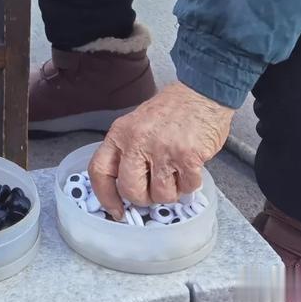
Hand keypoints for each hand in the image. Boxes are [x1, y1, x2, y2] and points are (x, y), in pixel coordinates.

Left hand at [88, 82, 233, 216]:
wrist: (201, 92)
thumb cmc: (171, 109)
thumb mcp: (136, 123)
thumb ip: (127, 151)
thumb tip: (125, 187)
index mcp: (120, 133)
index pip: (99, 171)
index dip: (105, 196)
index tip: (116, 209)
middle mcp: (137, 141)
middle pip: (130, 190)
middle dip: (144, 198)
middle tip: (154, 190)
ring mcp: (162, 150)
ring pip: (160, 195)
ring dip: (171, 191)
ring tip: (176, 172)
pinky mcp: (188, 157)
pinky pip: (187, 189)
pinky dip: (190, 184)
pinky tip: (190, 167)